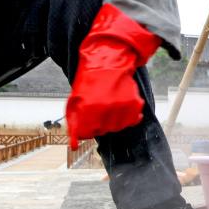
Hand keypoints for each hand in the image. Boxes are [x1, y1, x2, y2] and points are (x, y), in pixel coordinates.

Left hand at [66, 5, 161, 148]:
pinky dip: (128, 116)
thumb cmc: (88, 81)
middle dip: (99, 123)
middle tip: (98, 106)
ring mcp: (123, 107)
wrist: (108, 61)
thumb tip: (73, 147)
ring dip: (114, 120)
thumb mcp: (74, 101)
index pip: (87, 134)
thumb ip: (73, 125)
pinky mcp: (135, 104)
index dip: (85, 126)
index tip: (86, 116)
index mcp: (88, 110)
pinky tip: (121, 104)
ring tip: (109, 104)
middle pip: (103, 132)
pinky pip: (133, 120)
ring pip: (119, 128)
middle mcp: (106, 110)